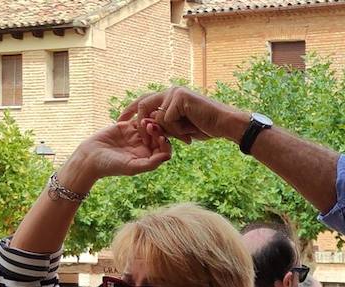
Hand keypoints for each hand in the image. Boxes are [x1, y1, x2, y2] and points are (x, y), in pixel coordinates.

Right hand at [70, 119, 172, 182]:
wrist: (90, 156)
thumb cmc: (111, 166)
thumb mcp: (132, 167)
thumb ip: (151, 163)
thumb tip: (168, 156)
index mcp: (148, 158)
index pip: (165, 149)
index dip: (166, 143)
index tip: (161, 138)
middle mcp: (144, 147)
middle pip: (160, 136)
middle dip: (159, 130)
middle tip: (151, 127)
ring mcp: (136, 136)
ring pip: (150, 126)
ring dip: (151, 122)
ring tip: (144, 122)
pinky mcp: (127, 126)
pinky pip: (139, 118)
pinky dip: (142, 116)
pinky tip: (139, 117)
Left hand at [118, 87, 245, 146]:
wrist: (224, 124)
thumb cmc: (206, 127)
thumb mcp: (180, 129)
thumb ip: (164, 126)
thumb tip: (148, 127)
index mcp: (169, 97)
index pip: (144, 101)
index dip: (130, 110)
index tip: (119, 120)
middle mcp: (170, 92)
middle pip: (143, 103)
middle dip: (135, 118)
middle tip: (128, 130)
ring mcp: (174, 93)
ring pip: (157, 116)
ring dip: (169, 131)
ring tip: (185, 136)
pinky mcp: (179, 98)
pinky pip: (167, 119)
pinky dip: (177, 130)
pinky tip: (189, 132)